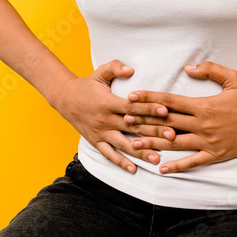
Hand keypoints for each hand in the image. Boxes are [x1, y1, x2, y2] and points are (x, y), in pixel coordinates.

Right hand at [52, 60, 175, 173]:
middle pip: (133, 127)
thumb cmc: (87, 85)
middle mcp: (105, 120)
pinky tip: (134, 169)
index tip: (165, 111)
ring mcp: (100, 132)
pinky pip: (109, 154)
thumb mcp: (99, 73)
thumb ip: (115, 67)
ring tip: (157, 159)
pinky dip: (120, 162)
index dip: (149, 108)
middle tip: (172, 136)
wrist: (64, 98)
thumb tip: (131, 69)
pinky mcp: (96, 141)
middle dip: (153, 132)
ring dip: (140, 152)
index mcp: (108, 103)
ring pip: (123, 144)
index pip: (132, 107)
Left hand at [125, 62, 236, 173]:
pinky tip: (161, 168)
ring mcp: (208, 141)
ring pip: (175, 143)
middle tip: (124, 120)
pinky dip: (177, 166)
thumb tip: (187, 68)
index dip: (149, 99)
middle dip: (144, 121)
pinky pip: (193, 161)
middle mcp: (202, 124)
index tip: (132, 97)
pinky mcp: (216, 154)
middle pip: (166, 123)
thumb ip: (208, 70)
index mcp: (203, 104)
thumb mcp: (232, 77)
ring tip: (134, 144)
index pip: (169, 101)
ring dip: (153, 143)